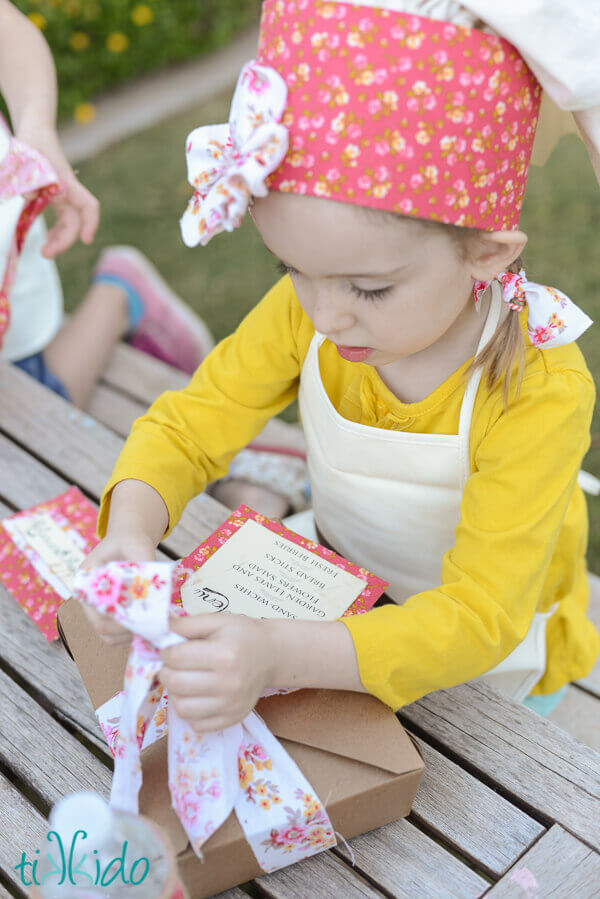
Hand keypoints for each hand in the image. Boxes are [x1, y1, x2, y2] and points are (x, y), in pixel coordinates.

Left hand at [15, 122, 99, 255]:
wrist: (35, 127)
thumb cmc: (32, 138)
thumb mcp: (26, 156)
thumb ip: (28, 178)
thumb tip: (29, 199)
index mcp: (65, 182)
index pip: (88, 206)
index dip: (90, 223)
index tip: (86, 239)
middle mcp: (67, 190)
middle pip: (74, 221)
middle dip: (64, 240)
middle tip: (45, 254)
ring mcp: (61, 194)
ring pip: (68, 222)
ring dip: (60, 239)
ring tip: (45, 251)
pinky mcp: (53, 196)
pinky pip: (59, 217)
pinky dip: (54, 229)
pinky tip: (46, 237)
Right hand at [77, 530, 155, 646]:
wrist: (127, 542)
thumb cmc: (129, 541)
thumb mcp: (137, 546)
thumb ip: (144, 564)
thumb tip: (154, 589)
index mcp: (86, 581)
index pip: (98, 609)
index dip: (120, 618)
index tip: (145, 616)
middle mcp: (87, 599)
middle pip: (103, 628)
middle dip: (129, 630)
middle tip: (156, 625)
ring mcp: (96, 610)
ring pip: (110, 636)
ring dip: (132, 635)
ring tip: (156, 627)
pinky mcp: (108, 615)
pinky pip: (118, 635)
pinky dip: (134, 634)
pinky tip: (152, 626)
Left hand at [159, 613, 273, 733]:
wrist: (271, 655)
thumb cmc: (242, 635)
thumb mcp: (217, 620)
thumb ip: (186, 623)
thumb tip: (157, 627)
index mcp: (225, 654)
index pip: (176, 657)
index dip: (165, 651)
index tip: (169, 649)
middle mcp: (229, 683)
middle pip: (176, 683)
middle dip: (166, 672)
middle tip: (173, 665)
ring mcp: (231, 705)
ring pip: (182, 708)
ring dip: (175, 693)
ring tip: (183, 680)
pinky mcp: (232, 719)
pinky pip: (196, 724)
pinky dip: (189, 711)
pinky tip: (195, 696)